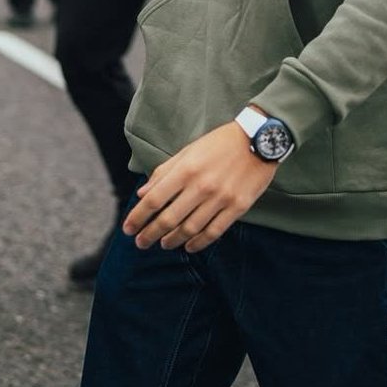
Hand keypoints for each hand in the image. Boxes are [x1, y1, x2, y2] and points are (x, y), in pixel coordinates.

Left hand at [123, 123, 275, 253]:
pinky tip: (189, 246)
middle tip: (141, 243)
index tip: (128, 228)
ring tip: (164, 244)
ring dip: (173, 240)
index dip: (138, 217)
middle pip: (168, 218)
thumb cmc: (220, 143)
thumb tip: (142, 194)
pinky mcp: (238, 207)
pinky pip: (214, 232)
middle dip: (150, 234)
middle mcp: (201, 186)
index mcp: (186, 169)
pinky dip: (199, 243)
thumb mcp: (188, 151)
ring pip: (190, 229)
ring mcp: (221, 198)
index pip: (154, 199)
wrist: (258, 140)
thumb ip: (164, 172)